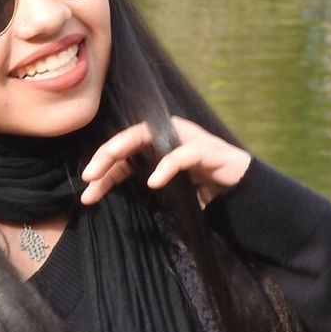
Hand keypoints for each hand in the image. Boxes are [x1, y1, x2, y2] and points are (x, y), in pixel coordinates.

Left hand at [80, 116, 251, 207]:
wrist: (243, 193)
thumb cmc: (200, 188)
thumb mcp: (164, 189)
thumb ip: (138, 187)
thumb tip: (98, 196)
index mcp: (156, 145)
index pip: (122, 151)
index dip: (102, 168)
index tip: (86, 189)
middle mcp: (169, 135)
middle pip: (129, 137)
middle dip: (105, 154)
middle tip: (88, 176)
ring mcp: (188, 139)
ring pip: (149, 136)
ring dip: (125, 148)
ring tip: (107, 168)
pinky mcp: (208, 150)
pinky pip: (184, 154)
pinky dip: (167, 166)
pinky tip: (153, 182)